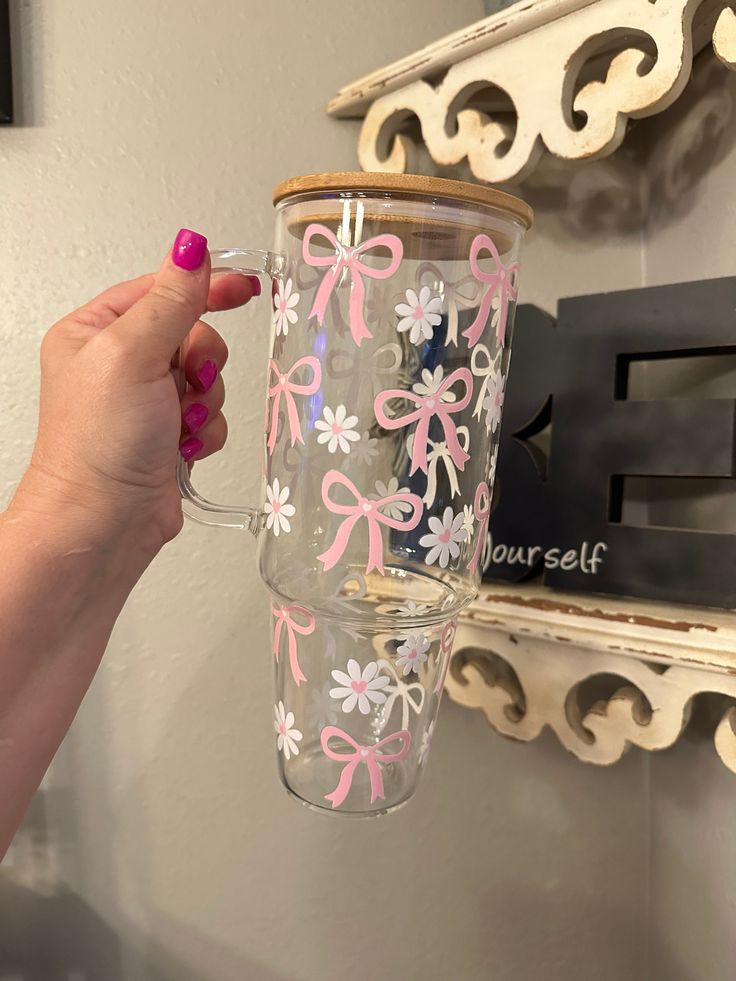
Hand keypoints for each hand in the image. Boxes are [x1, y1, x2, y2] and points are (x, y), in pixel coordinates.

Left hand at [11, 229, 259, 558]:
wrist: (103, 524)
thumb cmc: (97, 446)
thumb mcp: (132, 355)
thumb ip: (170, 301)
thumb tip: (191, 249)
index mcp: (96, 332)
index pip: (161, 290)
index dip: (204, 286)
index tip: (245, 286)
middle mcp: (119, 364)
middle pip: (193, 335)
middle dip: (200, 362)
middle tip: (187, 382)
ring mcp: (146, 401)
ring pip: (208, 378)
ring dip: (205, 402)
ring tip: (178, 424)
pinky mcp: (168, 434)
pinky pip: (212, 415)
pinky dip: (206, 432)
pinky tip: (183, 448)